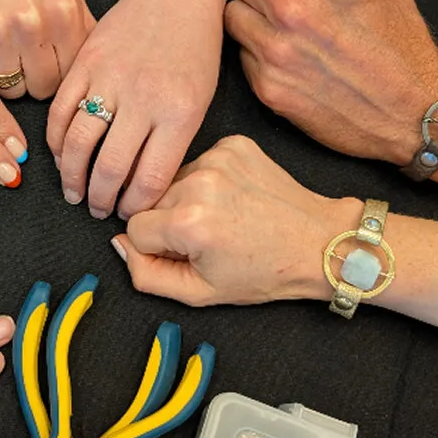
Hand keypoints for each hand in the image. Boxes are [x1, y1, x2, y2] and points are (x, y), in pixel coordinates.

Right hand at [0, 0, 93, 99]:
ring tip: (0, 51)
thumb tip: (98, 67)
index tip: (46, 65)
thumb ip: (84, 25)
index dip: (58, 73)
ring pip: (10, 90)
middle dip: (33, 79)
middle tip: (21, 58)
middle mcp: (33, 23)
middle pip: (42, 88)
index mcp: (63, 13)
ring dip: (6, 78)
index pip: (71, 75)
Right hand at [48, 0, 223, 219]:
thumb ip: (172, 142)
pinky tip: (59, 155)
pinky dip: (55, 140)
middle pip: (110, 168)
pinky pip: (60, 112)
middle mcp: (142, 99)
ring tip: (74, 191)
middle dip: (101, 200)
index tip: (130, 216)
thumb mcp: (200, 100)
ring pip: (77, 143)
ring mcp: (109, 79)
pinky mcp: (84, 63)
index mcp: (178, 113)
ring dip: (71, 176)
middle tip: (98, 210)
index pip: (150, 179)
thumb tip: (142, 186)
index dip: (135, 207)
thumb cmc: (194, 48)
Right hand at [112, 135, 342, 305]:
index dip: (156, 247)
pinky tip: (233, 197)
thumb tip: (119, 244)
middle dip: (170, 221)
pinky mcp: (233, 143)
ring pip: (173, 179)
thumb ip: (146, 275)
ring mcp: (217, 157)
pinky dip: (209, 180)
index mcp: (188, 221)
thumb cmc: (264, 271)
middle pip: (151, 200)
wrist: (318, 242)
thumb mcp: (200, 293)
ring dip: (186, 197)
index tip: (187, 252)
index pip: (133, 227)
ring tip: (222, 216)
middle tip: (208, 237)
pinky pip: (198, 161)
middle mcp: (199, 182)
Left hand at [224, 0, 437, 163]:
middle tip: (286, 2)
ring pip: (233, 15)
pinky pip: (242, 54)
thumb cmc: (401, 42)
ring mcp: (275, 48)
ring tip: (285, 31)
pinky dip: (259, 54)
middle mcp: (293, 6)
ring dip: (253, 20)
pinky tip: (290, 60)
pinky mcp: (266, 85)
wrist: (413, 111)